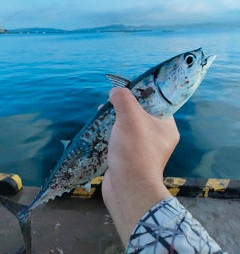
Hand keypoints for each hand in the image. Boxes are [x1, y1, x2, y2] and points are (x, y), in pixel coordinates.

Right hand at [102, 88, 179, 245]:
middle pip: (141, 113)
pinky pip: (122, 138)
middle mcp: (158, 137)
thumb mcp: (130, 117)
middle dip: (124, 105)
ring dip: (116, 118)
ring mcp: (144, 148)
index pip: (157, 103)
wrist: (128, 189)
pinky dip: (112, 131)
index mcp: (166, 126)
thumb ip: (123, 99)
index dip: (141, 93)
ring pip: (129, 126)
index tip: (126, 89)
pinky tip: (100, 127)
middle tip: (111, 100)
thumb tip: (115, 92)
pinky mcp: (130, 157)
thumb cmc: (134, 150)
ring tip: (102, 111)